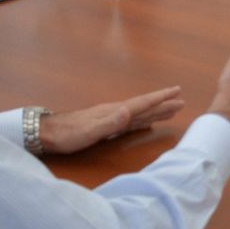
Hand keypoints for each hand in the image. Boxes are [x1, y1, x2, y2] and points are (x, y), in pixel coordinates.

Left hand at [38, 86, 184, 153]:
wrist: (47, 133)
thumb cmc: (67, 135)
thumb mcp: (88, 131)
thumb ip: (109, 123)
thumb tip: (129, 111)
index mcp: (115, 112)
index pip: (142, 104)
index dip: (160, 99)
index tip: (177, 92)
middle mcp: (115, 112)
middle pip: (144, 107)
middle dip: (163, 104)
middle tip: (181, 101)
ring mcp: (110, 118)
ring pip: (139, 114)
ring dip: (155, 111)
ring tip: (170, 109)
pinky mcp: (106, 126)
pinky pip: (131, 122)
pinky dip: (142, 121)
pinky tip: (145, 123)